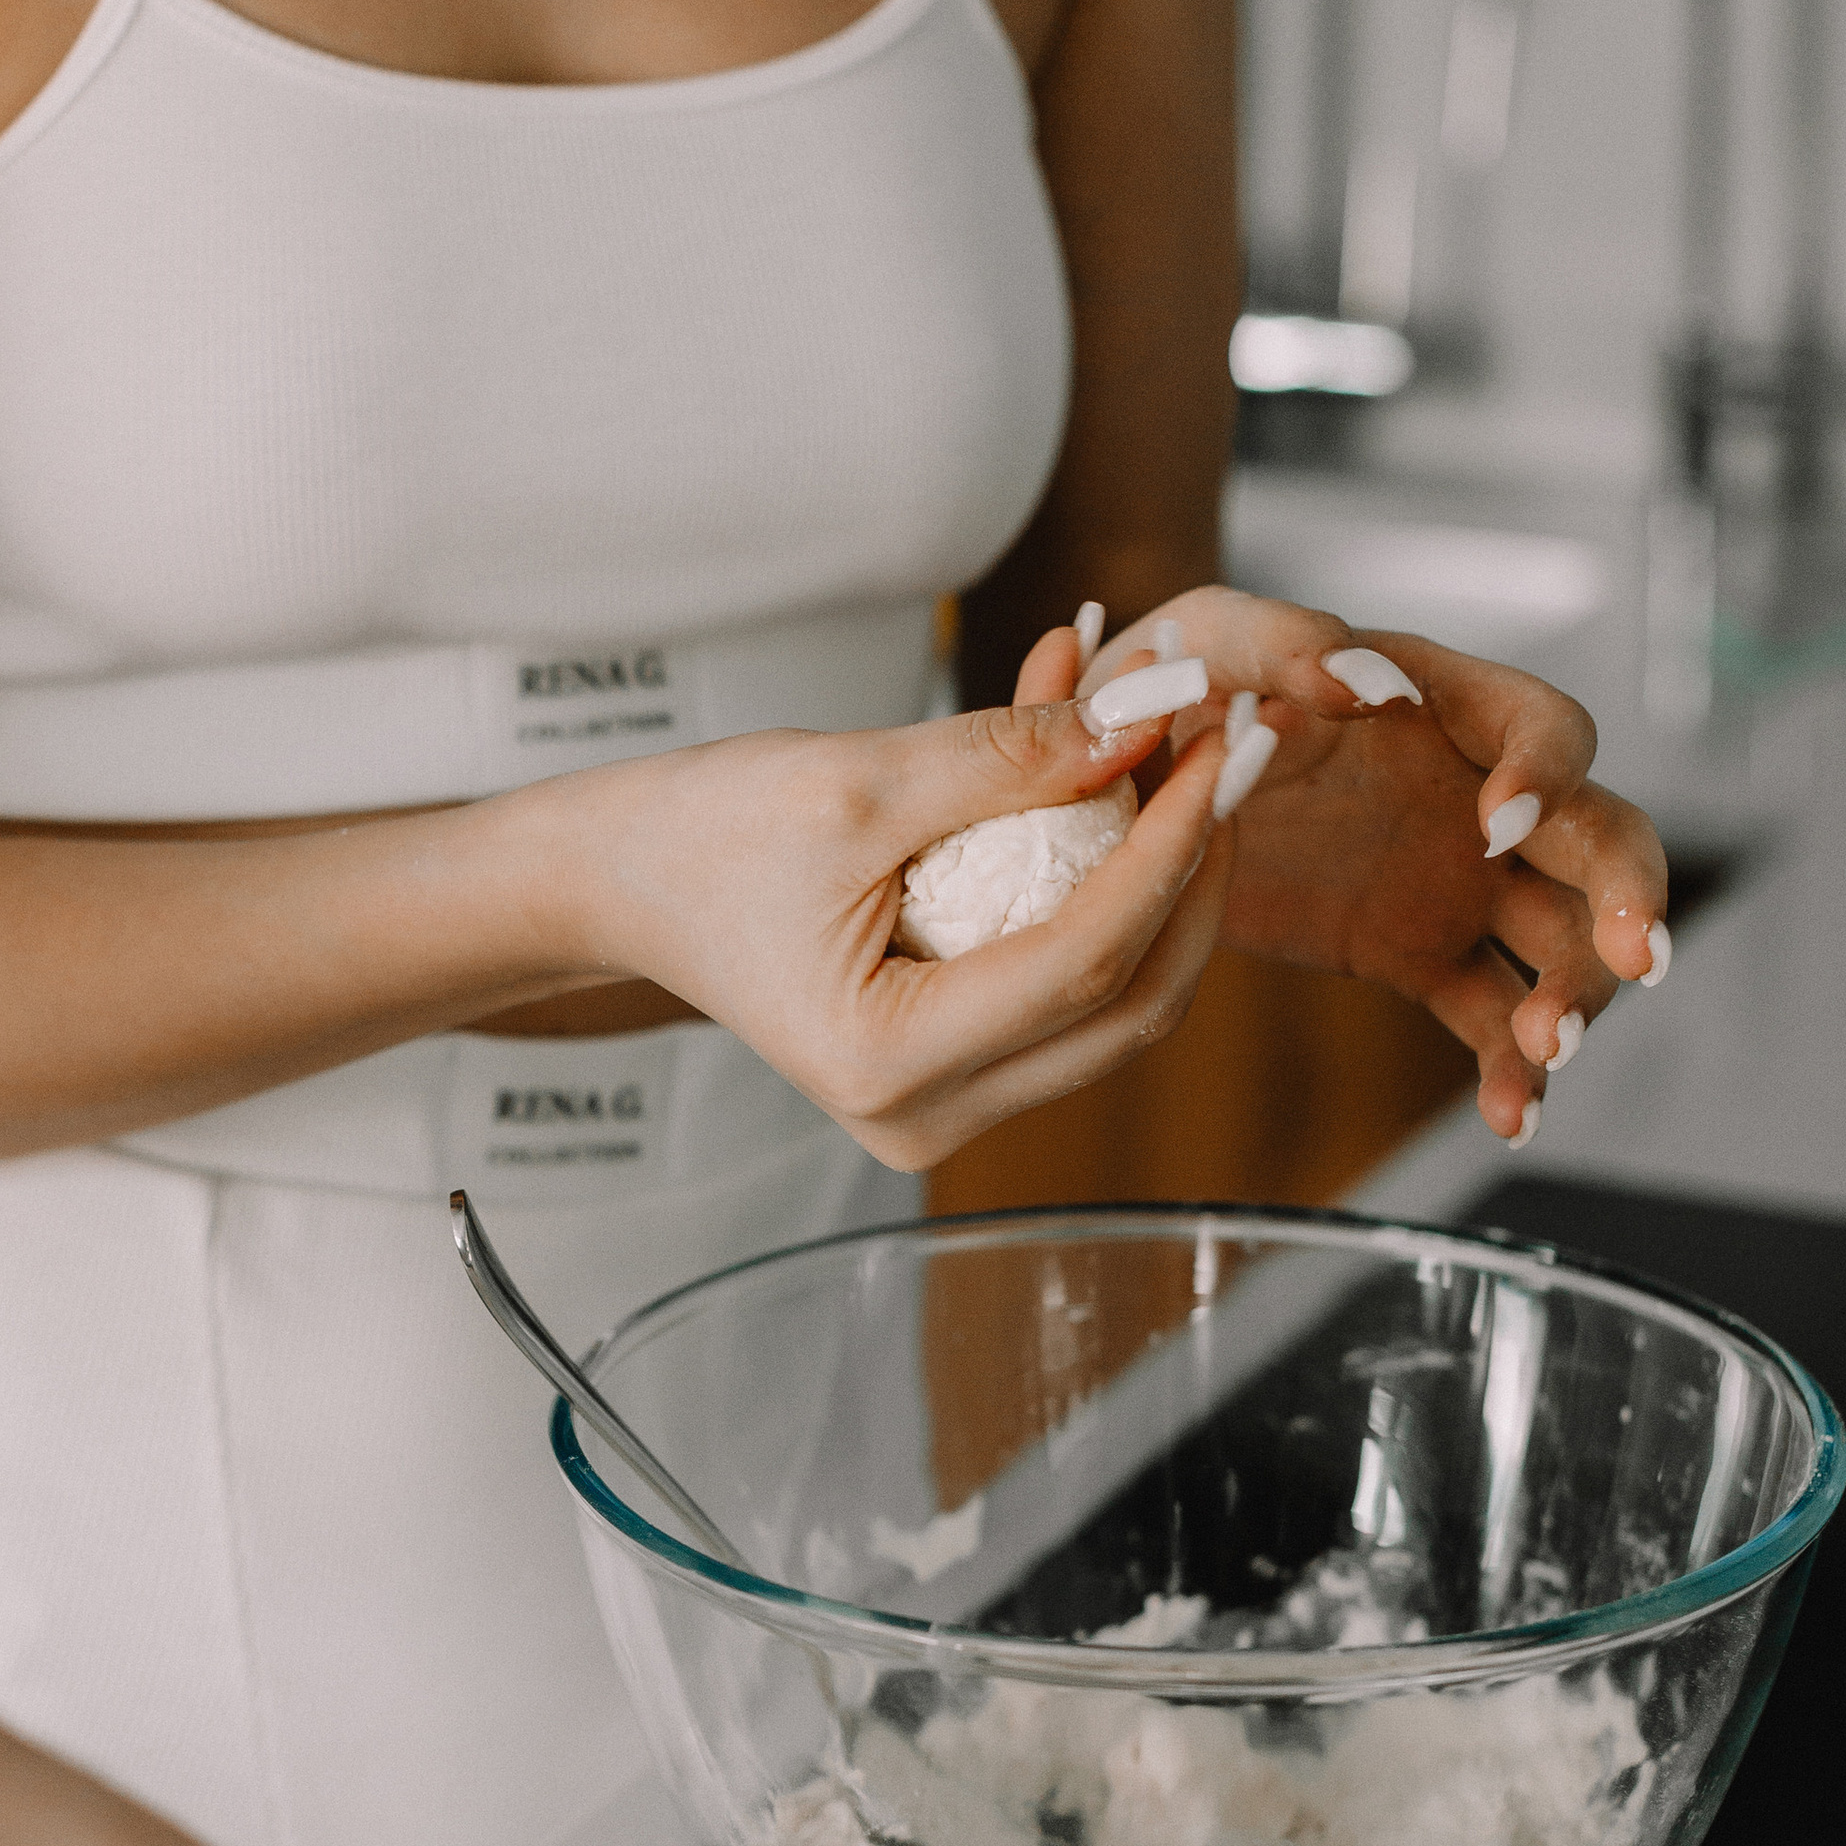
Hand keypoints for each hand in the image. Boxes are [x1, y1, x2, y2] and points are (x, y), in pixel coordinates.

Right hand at [553, 626, 1233, 1167]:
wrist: (623, 885)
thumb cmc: (705, 835)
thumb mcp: (859, 778)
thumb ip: (1008, 760)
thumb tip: (1145, 727)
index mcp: (889, 1061)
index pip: (1085, 961)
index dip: (1167, 850)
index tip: (1213, 746)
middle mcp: (926, 1117)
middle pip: (1129, 1006)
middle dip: (1192, 875)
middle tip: (1221, 752)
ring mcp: (943, 1110)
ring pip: (1114, 1009)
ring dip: (1158, 884)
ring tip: (1172, 761)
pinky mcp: (954, 1078)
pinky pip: (1068, 996)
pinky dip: (1103, 899)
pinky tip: (1113, 800)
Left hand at [1083, 588, 1670, 1141]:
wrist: (1131, 782)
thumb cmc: (1177, 682)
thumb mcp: (1208, 642)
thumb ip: (1274, 642)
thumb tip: (1344, 672)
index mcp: (1442, 703)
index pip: (1544, 727)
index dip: (1546, 771)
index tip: (1499, 824)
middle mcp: (1475, 791)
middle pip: (1598, 838)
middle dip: (1625, 895)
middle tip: (1629, 956)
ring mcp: (1458, 880)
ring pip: (1562, 939)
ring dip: (1576, 992)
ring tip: (1544, 1050)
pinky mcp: (1419, 952)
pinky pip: (1489, 1013)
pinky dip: (1510, 1068)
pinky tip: (1514, 1118)